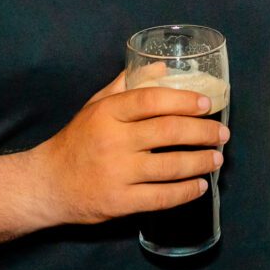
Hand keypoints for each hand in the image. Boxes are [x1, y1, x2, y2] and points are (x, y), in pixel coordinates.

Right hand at [27, 73, 225, 227]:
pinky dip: (186, 192)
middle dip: (202, 132)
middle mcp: (113, 141)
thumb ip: (127, 85)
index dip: (183, 100)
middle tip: (221, 134)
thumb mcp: (95, 106)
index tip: (207, 104)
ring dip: (200, 162)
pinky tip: (200, 186)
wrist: (47, 184)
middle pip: (168, 132)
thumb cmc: (76, 140)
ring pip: (170, 166)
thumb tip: (162, 67)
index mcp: (108, 113)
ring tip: (216, 158)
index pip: (151, 100)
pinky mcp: (120, 202)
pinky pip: (161, 197)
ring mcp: (117, 173)